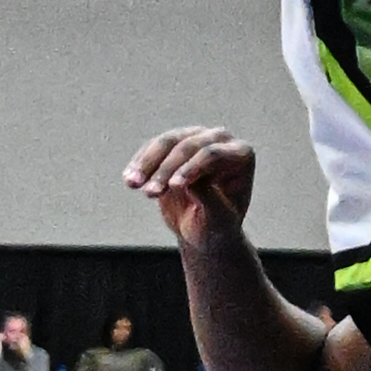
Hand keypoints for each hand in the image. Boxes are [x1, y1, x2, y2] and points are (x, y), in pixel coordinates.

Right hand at [126, 125, 256, 239]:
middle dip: (166, 169)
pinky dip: (140, 164)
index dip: (192, 168)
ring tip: (132, 184)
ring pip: (167, 142)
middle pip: (189, 146)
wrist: (203, 231)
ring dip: (147, 164)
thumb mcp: (217, 219)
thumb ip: (209, 198)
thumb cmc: (217, 227)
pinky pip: (153, 148)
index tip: (174, 187)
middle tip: (149, 193)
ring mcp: (197, 138)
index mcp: (241, 155)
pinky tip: (129, 179)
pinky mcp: (175, 144)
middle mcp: (221, 140)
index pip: (213, 154)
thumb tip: (188, 180)